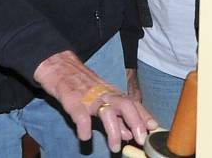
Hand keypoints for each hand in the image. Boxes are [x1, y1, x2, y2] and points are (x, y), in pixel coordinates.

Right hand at [34, 51, 157, 151]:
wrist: (58, 64)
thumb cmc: (80, 84)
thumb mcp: (100, 99)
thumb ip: (115, 117)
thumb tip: (128, 135)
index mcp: (112, 93)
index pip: (133, 104)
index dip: (144, 116)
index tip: (154, 128)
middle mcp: (104, 94)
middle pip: (125, 105)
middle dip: (136, 122)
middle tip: (140, 140)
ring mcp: (88, 97)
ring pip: (106, 111)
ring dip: (113, 130)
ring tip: (115, 148)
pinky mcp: (71, 99)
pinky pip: (80, 113)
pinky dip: (84, 126)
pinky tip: (85, 137)